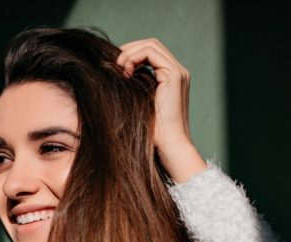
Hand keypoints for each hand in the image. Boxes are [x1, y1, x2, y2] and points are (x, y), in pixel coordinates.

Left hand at [115, 37, 205, 181]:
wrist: (169, 147)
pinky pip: (152, 52)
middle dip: (129, 50)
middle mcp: (177, 73)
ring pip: (152, 45)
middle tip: (113, 65)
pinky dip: (135, 57)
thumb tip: (112, 75)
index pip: (150, 53)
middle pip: (151, 44)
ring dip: (130, 52)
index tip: (115, 68)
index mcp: (170, 79)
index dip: (130, 54)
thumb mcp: (138, 105)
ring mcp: (178, 73)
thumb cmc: (151, 134)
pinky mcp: (175, 75)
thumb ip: (133, 88)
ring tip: (119, 69)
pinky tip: (124, 72)